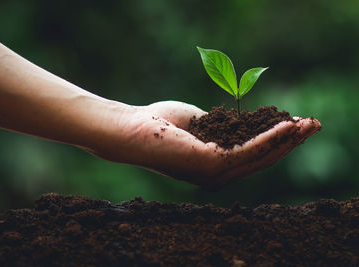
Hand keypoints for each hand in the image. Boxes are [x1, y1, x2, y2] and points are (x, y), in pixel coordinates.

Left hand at [82, 101, 320, 188]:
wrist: (131, 128)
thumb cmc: (158, 123)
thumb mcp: (198, 121)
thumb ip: (219, 125)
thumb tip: (239, 121)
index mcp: (213, 165)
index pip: (252, 154)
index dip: (275, 140)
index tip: (294, 124)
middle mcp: (217, 175)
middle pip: (261, 158)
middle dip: (288, 142)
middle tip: (312, 125)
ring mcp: (214, 173)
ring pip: (260, 157)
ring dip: (285, 140)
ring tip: (306, 125)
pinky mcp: (210, 165)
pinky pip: (248, 151)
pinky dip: (269, 138)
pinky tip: (285, 126)